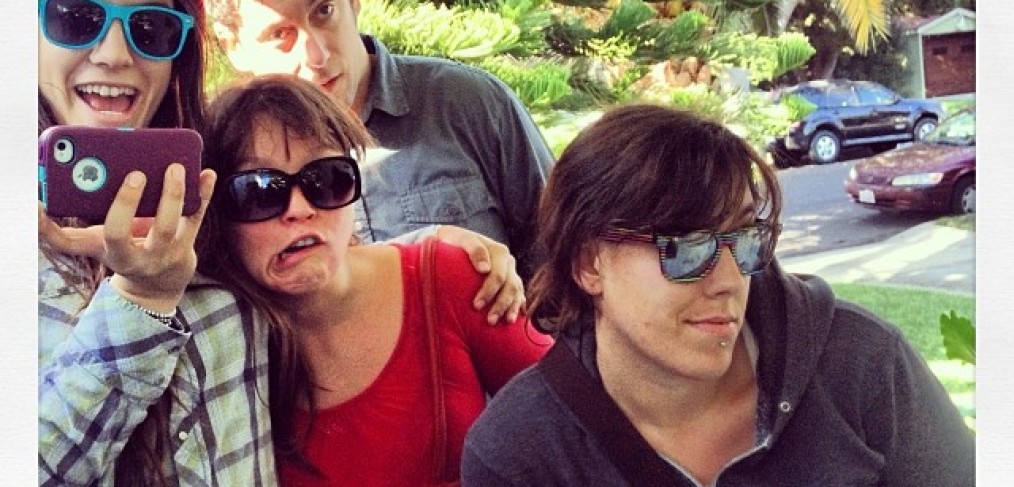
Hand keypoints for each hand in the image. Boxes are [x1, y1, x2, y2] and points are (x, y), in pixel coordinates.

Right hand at [41, 164, 215, 312]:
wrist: (156, 283)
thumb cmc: (119, 252)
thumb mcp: (91, 246)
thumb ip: (59, 232)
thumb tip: (32, 207)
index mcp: (120, 254)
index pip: (116, 234)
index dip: (118, 210)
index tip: (121, 180)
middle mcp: (149, 254)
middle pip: (158, 229)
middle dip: (154, 201)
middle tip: (140, 172)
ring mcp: (173, 247)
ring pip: (180, 222)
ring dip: (178, 193)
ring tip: (176, 165)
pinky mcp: (190, 238)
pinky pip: (198, 214)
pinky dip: (204, 192)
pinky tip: (208, 172)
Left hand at [435, 225, 524, 324]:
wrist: (453, 241)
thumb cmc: (454, 241)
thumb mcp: (462, 239)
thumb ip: (474, 249)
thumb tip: (484, 269)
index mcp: (499, 252)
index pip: (498, 275)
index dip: (489, 291)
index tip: (476, 305)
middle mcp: (508, 263)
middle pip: (510, 286)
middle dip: (501, 304)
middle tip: (490, 320)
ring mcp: (510, 273)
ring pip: (517, 292)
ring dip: (511, 308)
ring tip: (506, 322)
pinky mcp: (509, 282)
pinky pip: (519, 295)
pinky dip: (518, 306)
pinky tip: (515, 318)